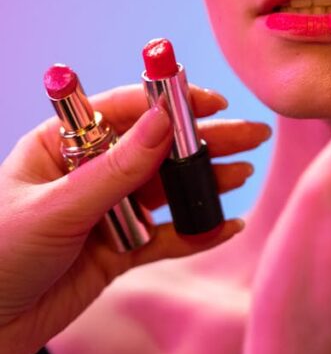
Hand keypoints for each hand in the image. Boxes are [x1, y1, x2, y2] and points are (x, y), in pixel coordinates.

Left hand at [0, 84, 270, 353]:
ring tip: (243, 173)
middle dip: (201, 142)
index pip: (123, 113)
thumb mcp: (57, 209)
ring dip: (204, 182)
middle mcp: (86, 174)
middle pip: (154, 149)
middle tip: (250, 135)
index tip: (211, 101)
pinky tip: (227, 225)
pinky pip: (166, 237)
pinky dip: (196, 232)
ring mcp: (105, 213)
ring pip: (166, 190)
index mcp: (60, 147)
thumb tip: (165, 121)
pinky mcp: (118, 252)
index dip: (168, 104)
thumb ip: (116, 170)